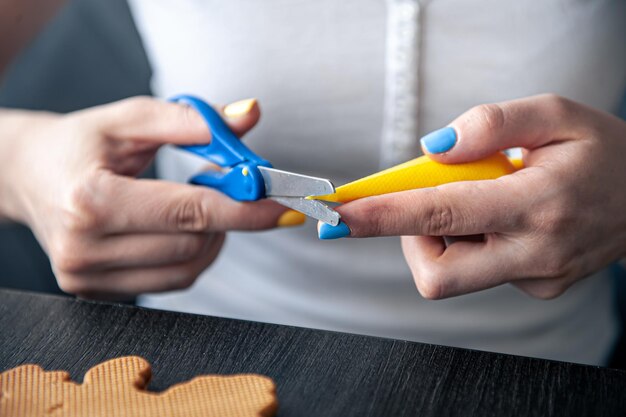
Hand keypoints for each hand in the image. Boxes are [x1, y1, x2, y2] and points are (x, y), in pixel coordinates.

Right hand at [1, 97, 287, 298]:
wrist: (26, 176)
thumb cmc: (79, 143)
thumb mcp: (129, 119)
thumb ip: (191, 119)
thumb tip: (250, 115)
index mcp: (91, 199)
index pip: (188, 211)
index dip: (244, 209)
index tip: (282, 205)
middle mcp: (85, 247)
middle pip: (193, 243)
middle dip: (229, 216)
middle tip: (236, 187)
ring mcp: (87, 277)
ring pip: (188, 269)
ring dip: (212, 237)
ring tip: (197, 203)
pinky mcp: (95, 292)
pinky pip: (170, 281)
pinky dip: (191, 255)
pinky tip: (179, 228)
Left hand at [332, 94, 625, 298]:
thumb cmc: (603, 150)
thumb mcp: (557, 113)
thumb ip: (492, 123)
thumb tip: (431, 147)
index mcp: (537, 203)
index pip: (439, 215)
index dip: (380, 217)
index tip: (336, 218)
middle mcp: (535, 253)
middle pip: (436, 272)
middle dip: (409, 236)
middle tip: (426, 197)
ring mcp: (536, 279)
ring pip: (452, 272)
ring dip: (442, 233)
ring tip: (484, 197)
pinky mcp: (538, 288)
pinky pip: (478, 270)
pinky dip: (470, 241)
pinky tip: (503, 218)